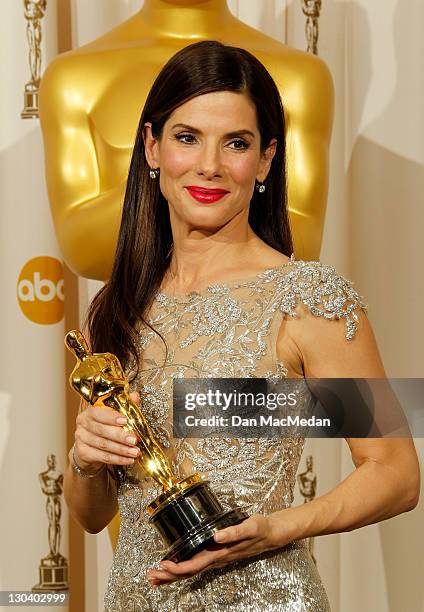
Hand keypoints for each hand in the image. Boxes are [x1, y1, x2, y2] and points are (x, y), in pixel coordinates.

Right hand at [72, 392, 140, 472]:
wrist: (90, 448)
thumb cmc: (105, 427)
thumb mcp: (114, 415)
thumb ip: (124, 405)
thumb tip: (135, 396)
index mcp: (89, 412)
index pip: (97, 412)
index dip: (111, 417)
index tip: (125, 420)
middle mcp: (83, 424)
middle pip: (102, 430)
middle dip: (120, 436)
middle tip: (135, 440)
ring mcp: (81, 439)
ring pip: (103, 445)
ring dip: (122, 449)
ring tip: (135, 452)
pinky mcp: (83, 453)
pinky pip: (103, 457)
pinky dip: (117, 459)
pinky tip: (129, 460)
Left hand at [146, 513, 291, 587]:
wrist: (272, 533)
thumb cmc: (261, 528)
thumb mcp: (250, 526)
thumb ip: (234, 531)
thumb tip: (217, 536)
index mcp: (221, 553)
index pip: (195, 564)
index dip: (178, 568)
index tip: (163, 566)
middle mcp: (217, 558)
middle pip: (189, 571)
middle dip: (169, 575)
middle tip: (150, 576)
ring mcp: (217, 558)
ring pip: (192, 570)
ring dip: (173, 574)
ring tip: (155, 576)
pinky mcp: (218, 553)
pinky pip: (197, 564)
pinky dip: (183, 567)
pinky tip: (175, 568)